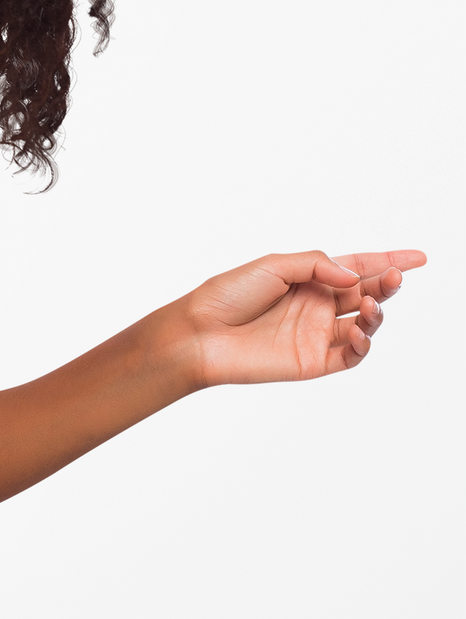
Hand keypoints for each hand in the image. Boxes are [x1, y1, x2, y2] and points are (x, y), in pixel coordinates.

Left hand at [184, 248, 425, 387]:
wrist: (201, 333)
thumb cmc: (228, 295)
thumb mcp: (272, 266)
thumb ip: (316, 265)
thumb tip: (354, 275)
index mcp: (307, 278)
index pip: (355, 267)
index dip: (387, 262)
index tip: (418, 258)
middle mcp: (316, 304)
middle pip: (364, 292)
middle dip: (386, 284)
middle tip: (397, 277)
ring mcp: (317, 333)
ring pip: (364, 323)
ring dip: (375, 312)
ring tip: (368, 302)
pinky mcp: (314, 360)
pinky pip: (351, 354)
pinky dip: (363, 344)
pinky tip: (358, 331)